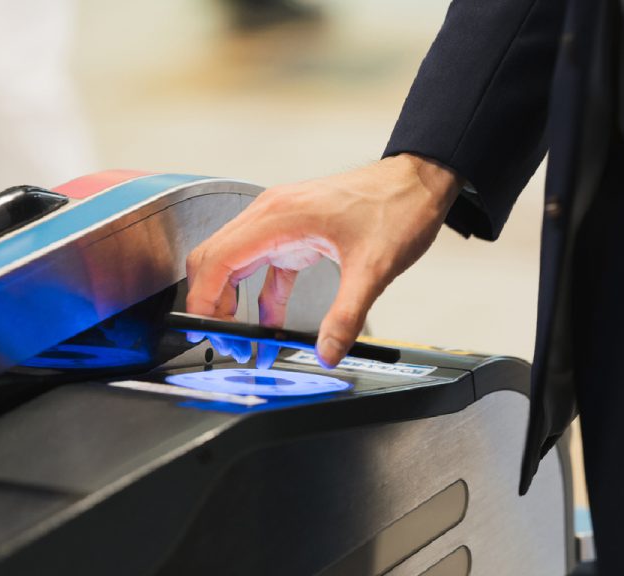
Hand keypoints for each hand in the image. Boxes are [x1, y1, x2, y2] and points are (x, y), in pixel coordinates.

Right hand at [185, 154, 460, 367]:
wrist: (419, 181)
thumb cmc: (397, 207)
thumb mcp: (374, 268)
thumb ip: (346, 315)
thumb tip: (326, 352)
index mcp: (278, 217)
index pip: (216, 261)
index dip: (204, 302)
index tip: (209, 334)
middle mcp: (270, 214)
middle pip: (215, 261)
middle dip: (212, 306)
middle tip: (225, 344)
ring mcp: (280, 221)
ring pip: (234, 263)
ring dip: (232, 302)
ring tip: (244, 341)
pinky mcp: (295, 232)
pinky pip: (264, 268)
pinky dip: (261, 297)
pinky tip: (271, 324)